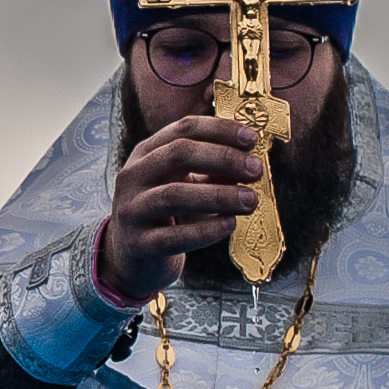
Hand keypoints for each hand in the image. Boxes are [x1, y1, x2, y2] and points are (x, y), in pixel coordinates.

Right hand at [100, 115, 264, 303]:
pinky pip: (174, 236)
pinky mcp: (138, 244)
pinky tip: (229, 224)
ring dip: (218, 195)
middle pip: (178, 154)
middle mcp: (134, 176)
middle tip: (255, 170)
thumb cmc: (166, 215)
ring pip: (174, 195)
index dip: (220, 130)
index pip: (184, 129)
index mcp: (147, 153)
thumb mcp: (185, 184)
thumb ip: (212, 171)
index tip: (252, 139)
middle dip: (223, 158)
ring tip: (250, 200)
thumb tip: (249, 161)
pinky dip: (205, 230)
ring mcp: (132, 210)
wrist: (133, 259)